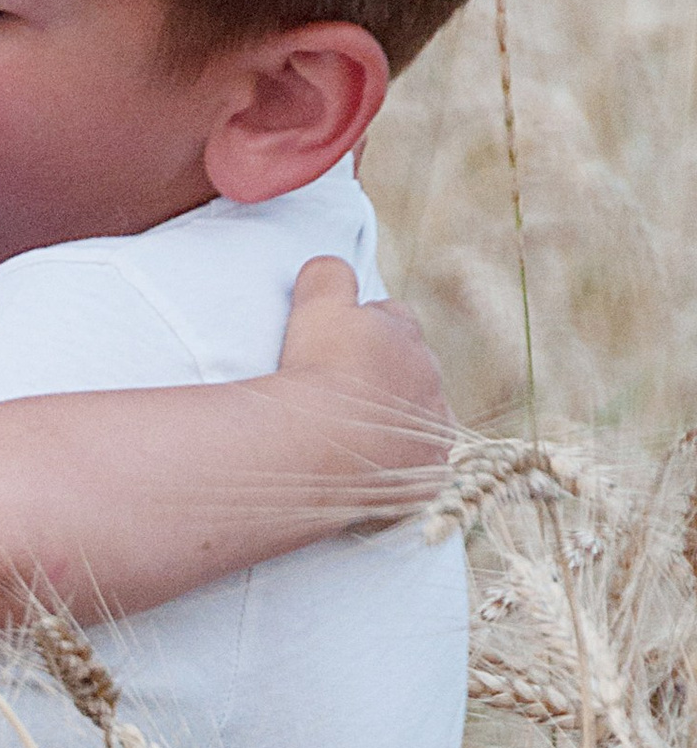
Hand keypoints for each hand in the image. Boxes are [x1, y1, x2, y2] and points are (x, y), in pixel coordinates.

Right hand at [272, 257, 451, 521]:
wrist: (321, 445)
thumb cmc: (316, 371)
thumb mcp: (315, 308)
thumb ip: (327, 277)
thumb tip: (332, 268)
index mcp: (404, 335)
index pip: (394, 319)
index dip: (367, 327)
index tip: (340, 343)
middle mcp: (429, 381)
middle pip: (412, 370)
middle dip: (387, 376)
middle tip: (345, 392)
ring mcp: (432, 434)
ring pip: (419, 422)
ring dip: (395, 425)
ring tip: (355, 438)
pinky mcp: (426, 479)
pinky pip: (417, 472)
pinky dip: (396, 470)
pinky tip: (366, 474)